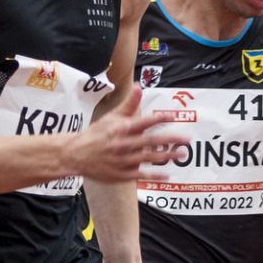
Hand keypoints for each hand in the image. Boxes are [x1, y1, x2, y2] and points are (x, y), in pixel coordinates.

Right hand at [73, 87, 188, 183]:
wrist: (75, 155)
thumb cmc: (97, 134)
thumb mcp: (111, 117)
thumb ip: (129, 104)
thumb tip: (139, 87)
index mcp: (121, 128)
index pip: (143, 122)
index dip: (159, 118)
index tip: (174, 116)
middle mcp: (123, 144)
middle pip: (150, 141)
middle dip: (170, 139)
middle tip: (187, 139)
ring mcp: (123, 160)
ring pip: (148, 158)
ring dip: (166, 156)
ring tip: (181, 154)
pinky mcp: (121, 174)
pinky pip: (141, 175)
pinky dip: (154, 175)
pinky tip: (167, 174)